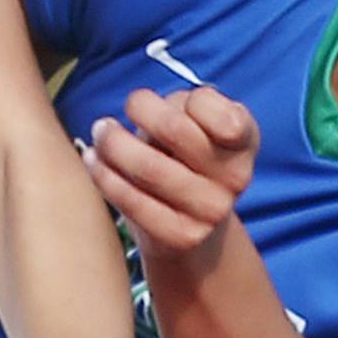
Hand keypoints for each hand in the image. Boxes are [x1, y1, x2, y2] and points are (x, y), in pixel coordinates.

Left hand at [82, 86, 258, 257]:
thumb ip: (182, 106)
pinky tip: (94, 161)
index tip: (173, 104)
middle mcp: (236, 176)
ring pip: (148, 166)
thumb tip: (141, 106)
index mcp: (243, 140)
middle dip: (137, 110)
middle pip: (174, 129)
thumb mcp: (194, 121)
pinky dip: (104, 175)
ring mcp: (212, 209)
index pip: (222, 112)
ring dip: (112, 144)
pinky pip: (132, 200)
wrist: (190, 223)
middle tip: (115, 113)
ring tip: (100, 134)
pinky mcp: (182, 236)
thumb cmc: (184, 153)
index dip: (190, 101)